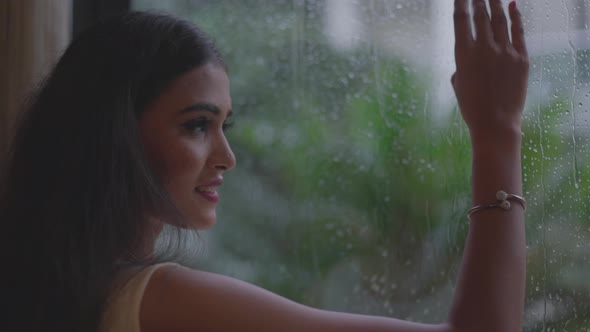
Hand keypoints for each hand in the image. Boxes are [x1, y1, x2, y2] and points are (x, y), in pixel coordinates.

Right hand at [452, 0, 528, 137]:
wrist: (495, 123)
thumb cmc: (472, 107)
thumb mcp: (458, 83)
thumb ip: (462, 64)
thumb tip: (469, 57)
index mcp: (464, 54)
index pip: (461, 20)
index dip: (460, 3)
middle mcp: (484, 48)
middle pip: (481, 15)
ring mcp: (505, 51)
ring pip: (499, 19)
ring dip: (495, 3)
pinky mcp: (521, 58)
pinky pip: (518, 32)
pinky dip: (516, 16)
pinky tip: (514, 5)